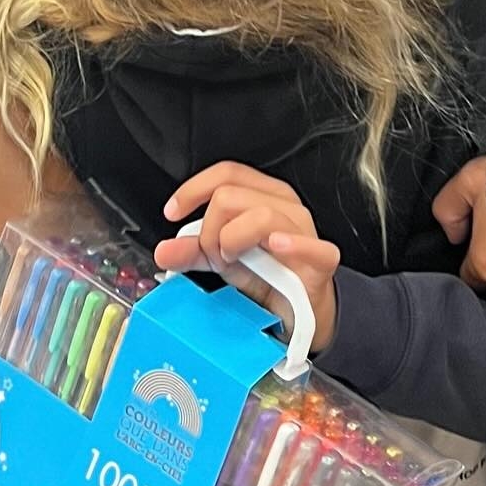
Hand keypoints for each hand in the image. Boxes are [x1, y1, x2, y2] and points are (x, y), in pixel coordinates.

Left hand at [159, 164, 341, 349]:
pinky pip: (311, 246)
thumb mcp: (224, 260)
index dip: (194, 189)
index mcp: (263, 195)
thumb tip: (163, 250)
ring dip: (234, 241)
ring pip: (261, 215)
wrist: (299, 311)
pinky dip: (291, 245)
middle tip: (213, 256)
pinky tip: (274, 248)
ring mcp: (305, 230)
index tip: (173, 212)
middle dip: (210, 231)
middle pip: (231, 196)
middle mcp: (285, 205)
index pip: (227, 173)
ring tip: (232, 262)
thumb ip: (192, 253)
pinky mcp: (322, 259)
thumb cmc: (268, 277)